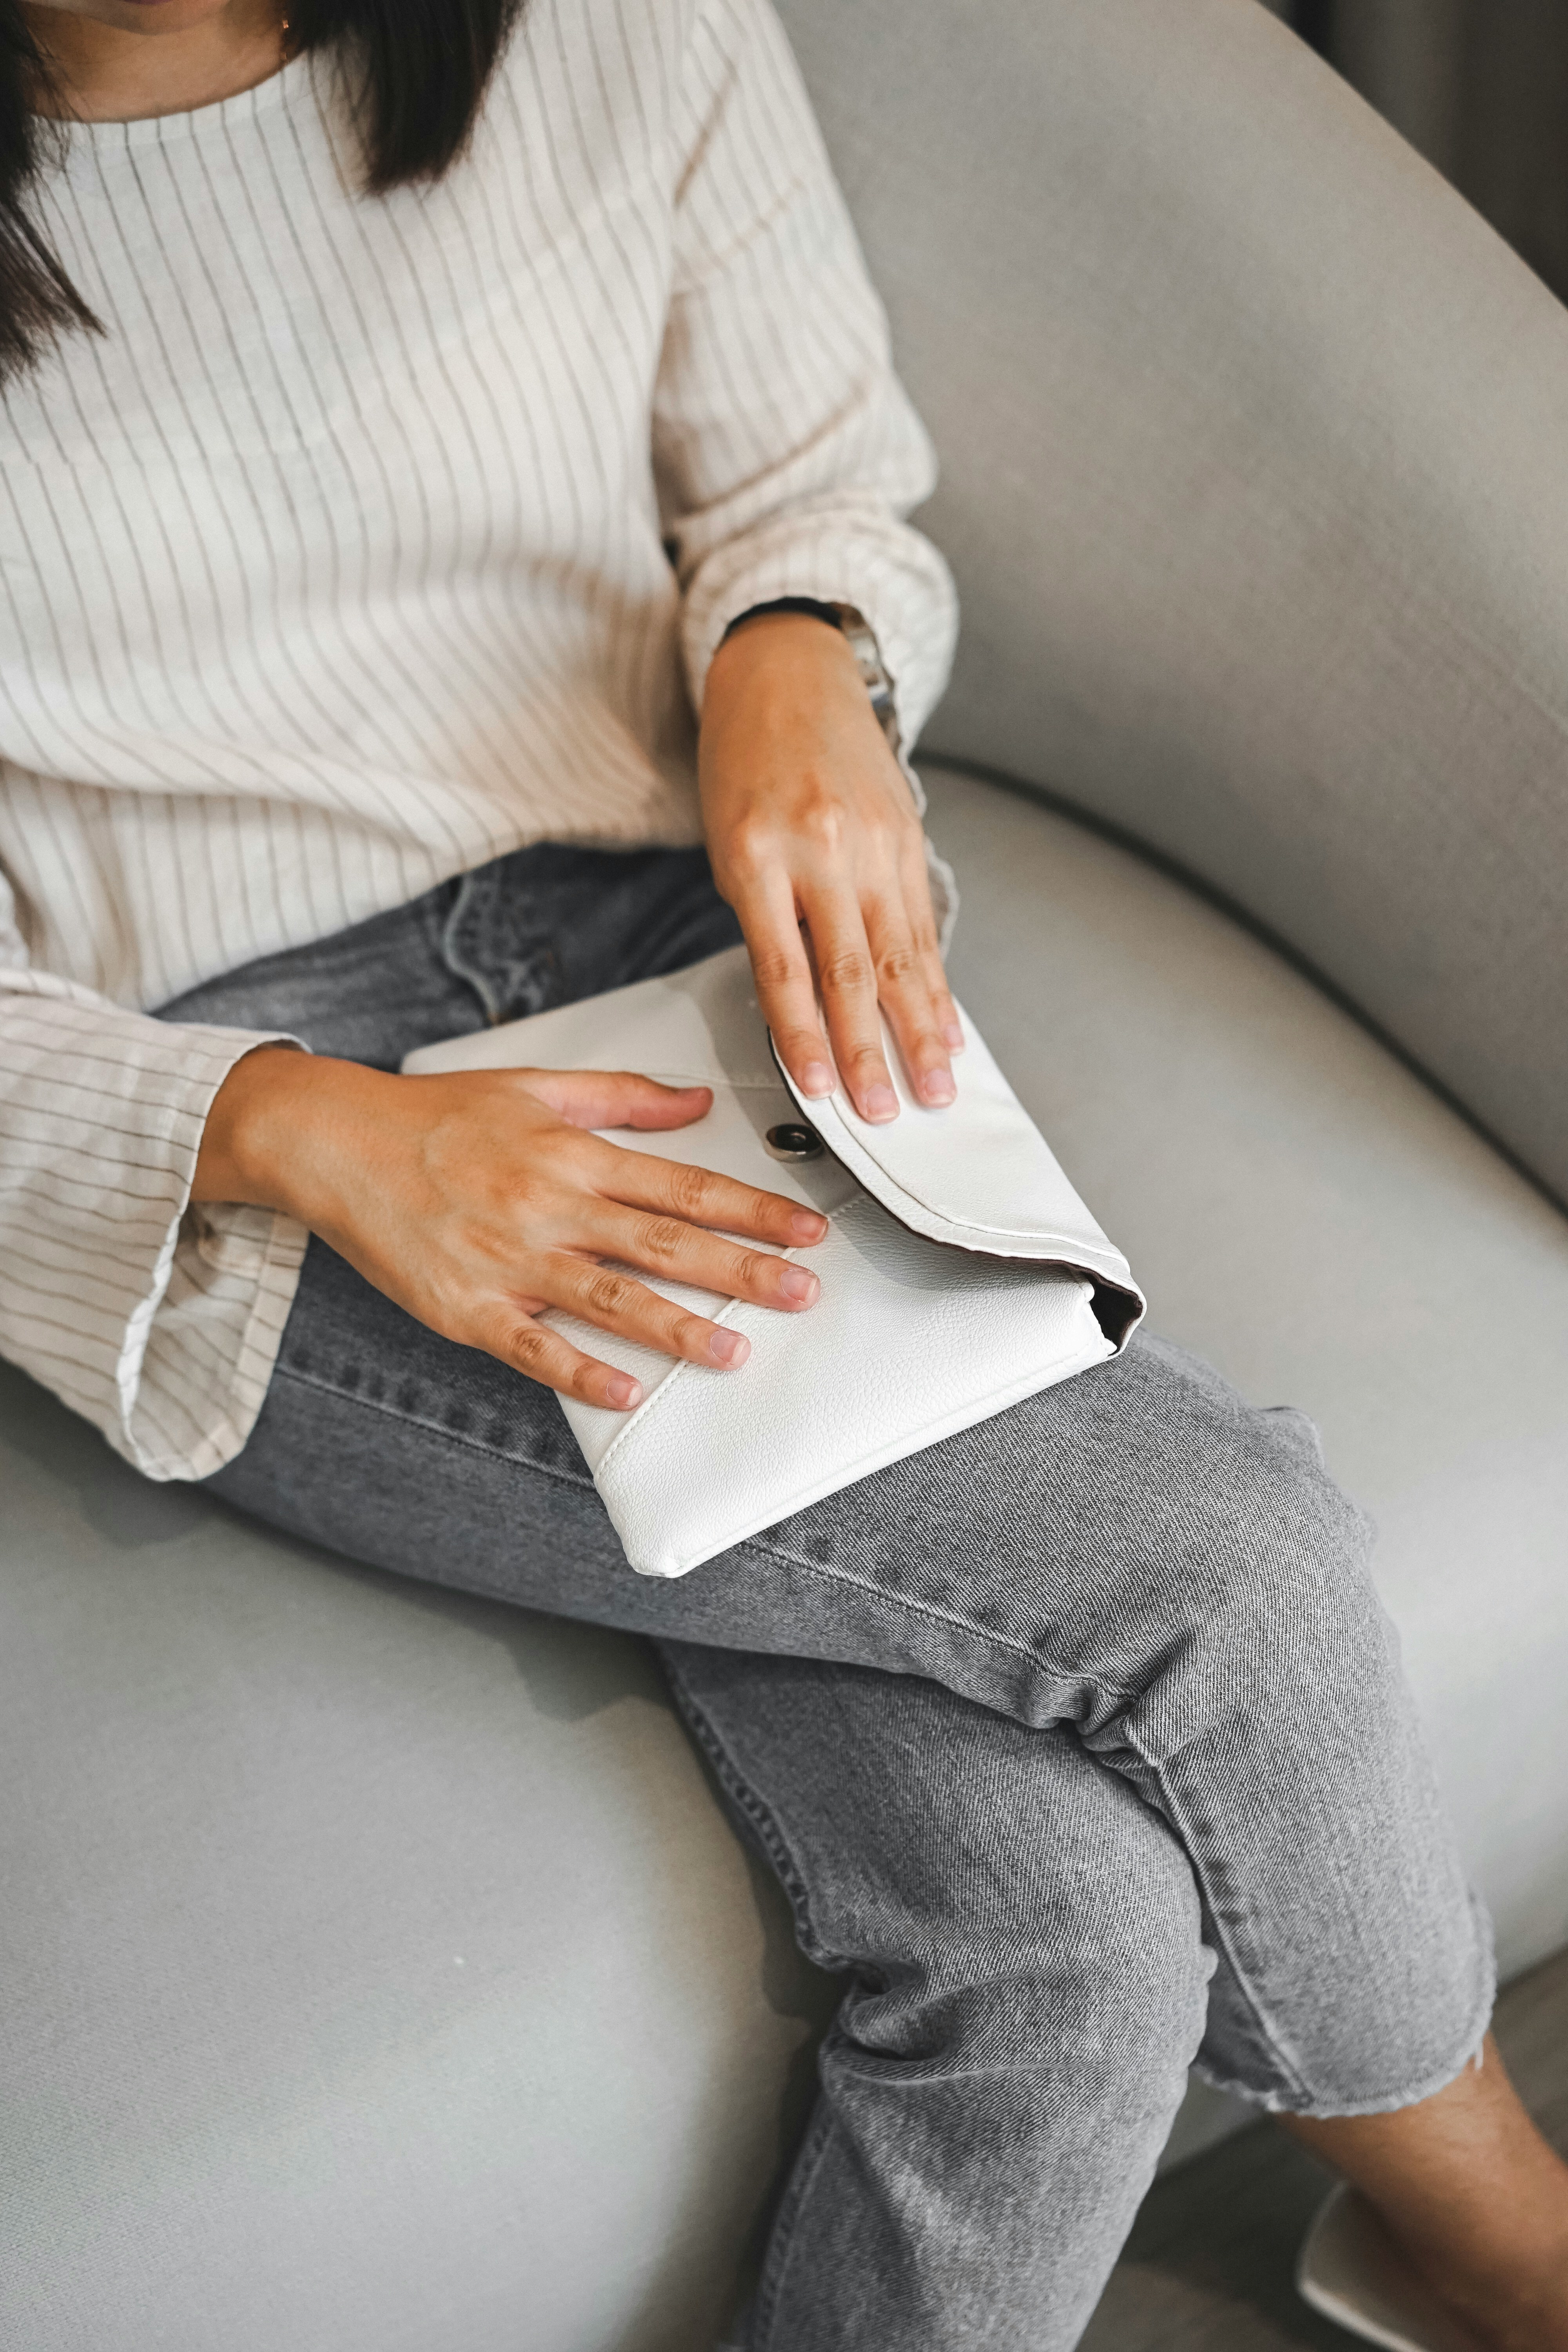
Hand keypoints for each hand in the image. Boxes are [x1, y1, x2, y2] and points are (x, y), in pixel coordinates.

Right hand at [193, 1047, 826, 1409]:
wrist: (336, 1143)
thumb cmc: (436, 1116)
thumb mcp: (536, 1085)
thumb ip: (622, 1097)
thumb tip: (695, 1100)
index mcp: (573, 1154)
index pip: (683, 1186)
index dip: (752, 1210)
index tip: (807, 1230)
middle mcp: (550, 1207)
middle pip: (663, 1244)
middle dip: (740, 1271)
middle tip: (802, 1293)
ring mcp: (509, 1260)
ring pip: (609, 1299)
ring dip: (677, 1328)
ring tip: (735, 1350)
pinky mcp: (467, 1306)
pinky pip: (533, 1346)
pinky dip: (579, 1371)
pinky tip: (624, 1391)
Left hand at [699, 611, 962, 1122]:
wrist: (786, 671)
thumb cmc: (743, 762)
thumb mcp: (727, 841)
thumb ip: (763, 919)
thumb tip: (800, 1005)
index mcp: (759, 854)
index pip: (786, 968)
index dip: (806, 1037)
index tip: (821, 1090)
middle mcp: (822, 848)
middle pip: (853, 971)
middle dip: (873, 1051)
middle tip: (889, 1111)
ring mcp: (873, 841)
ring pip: (902, 953)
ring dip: (920, 1028)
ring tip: (937, 1082)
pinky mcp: (908, 835)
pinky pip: (924, 922)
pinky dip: (936, 980)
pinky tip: (947, 1023)